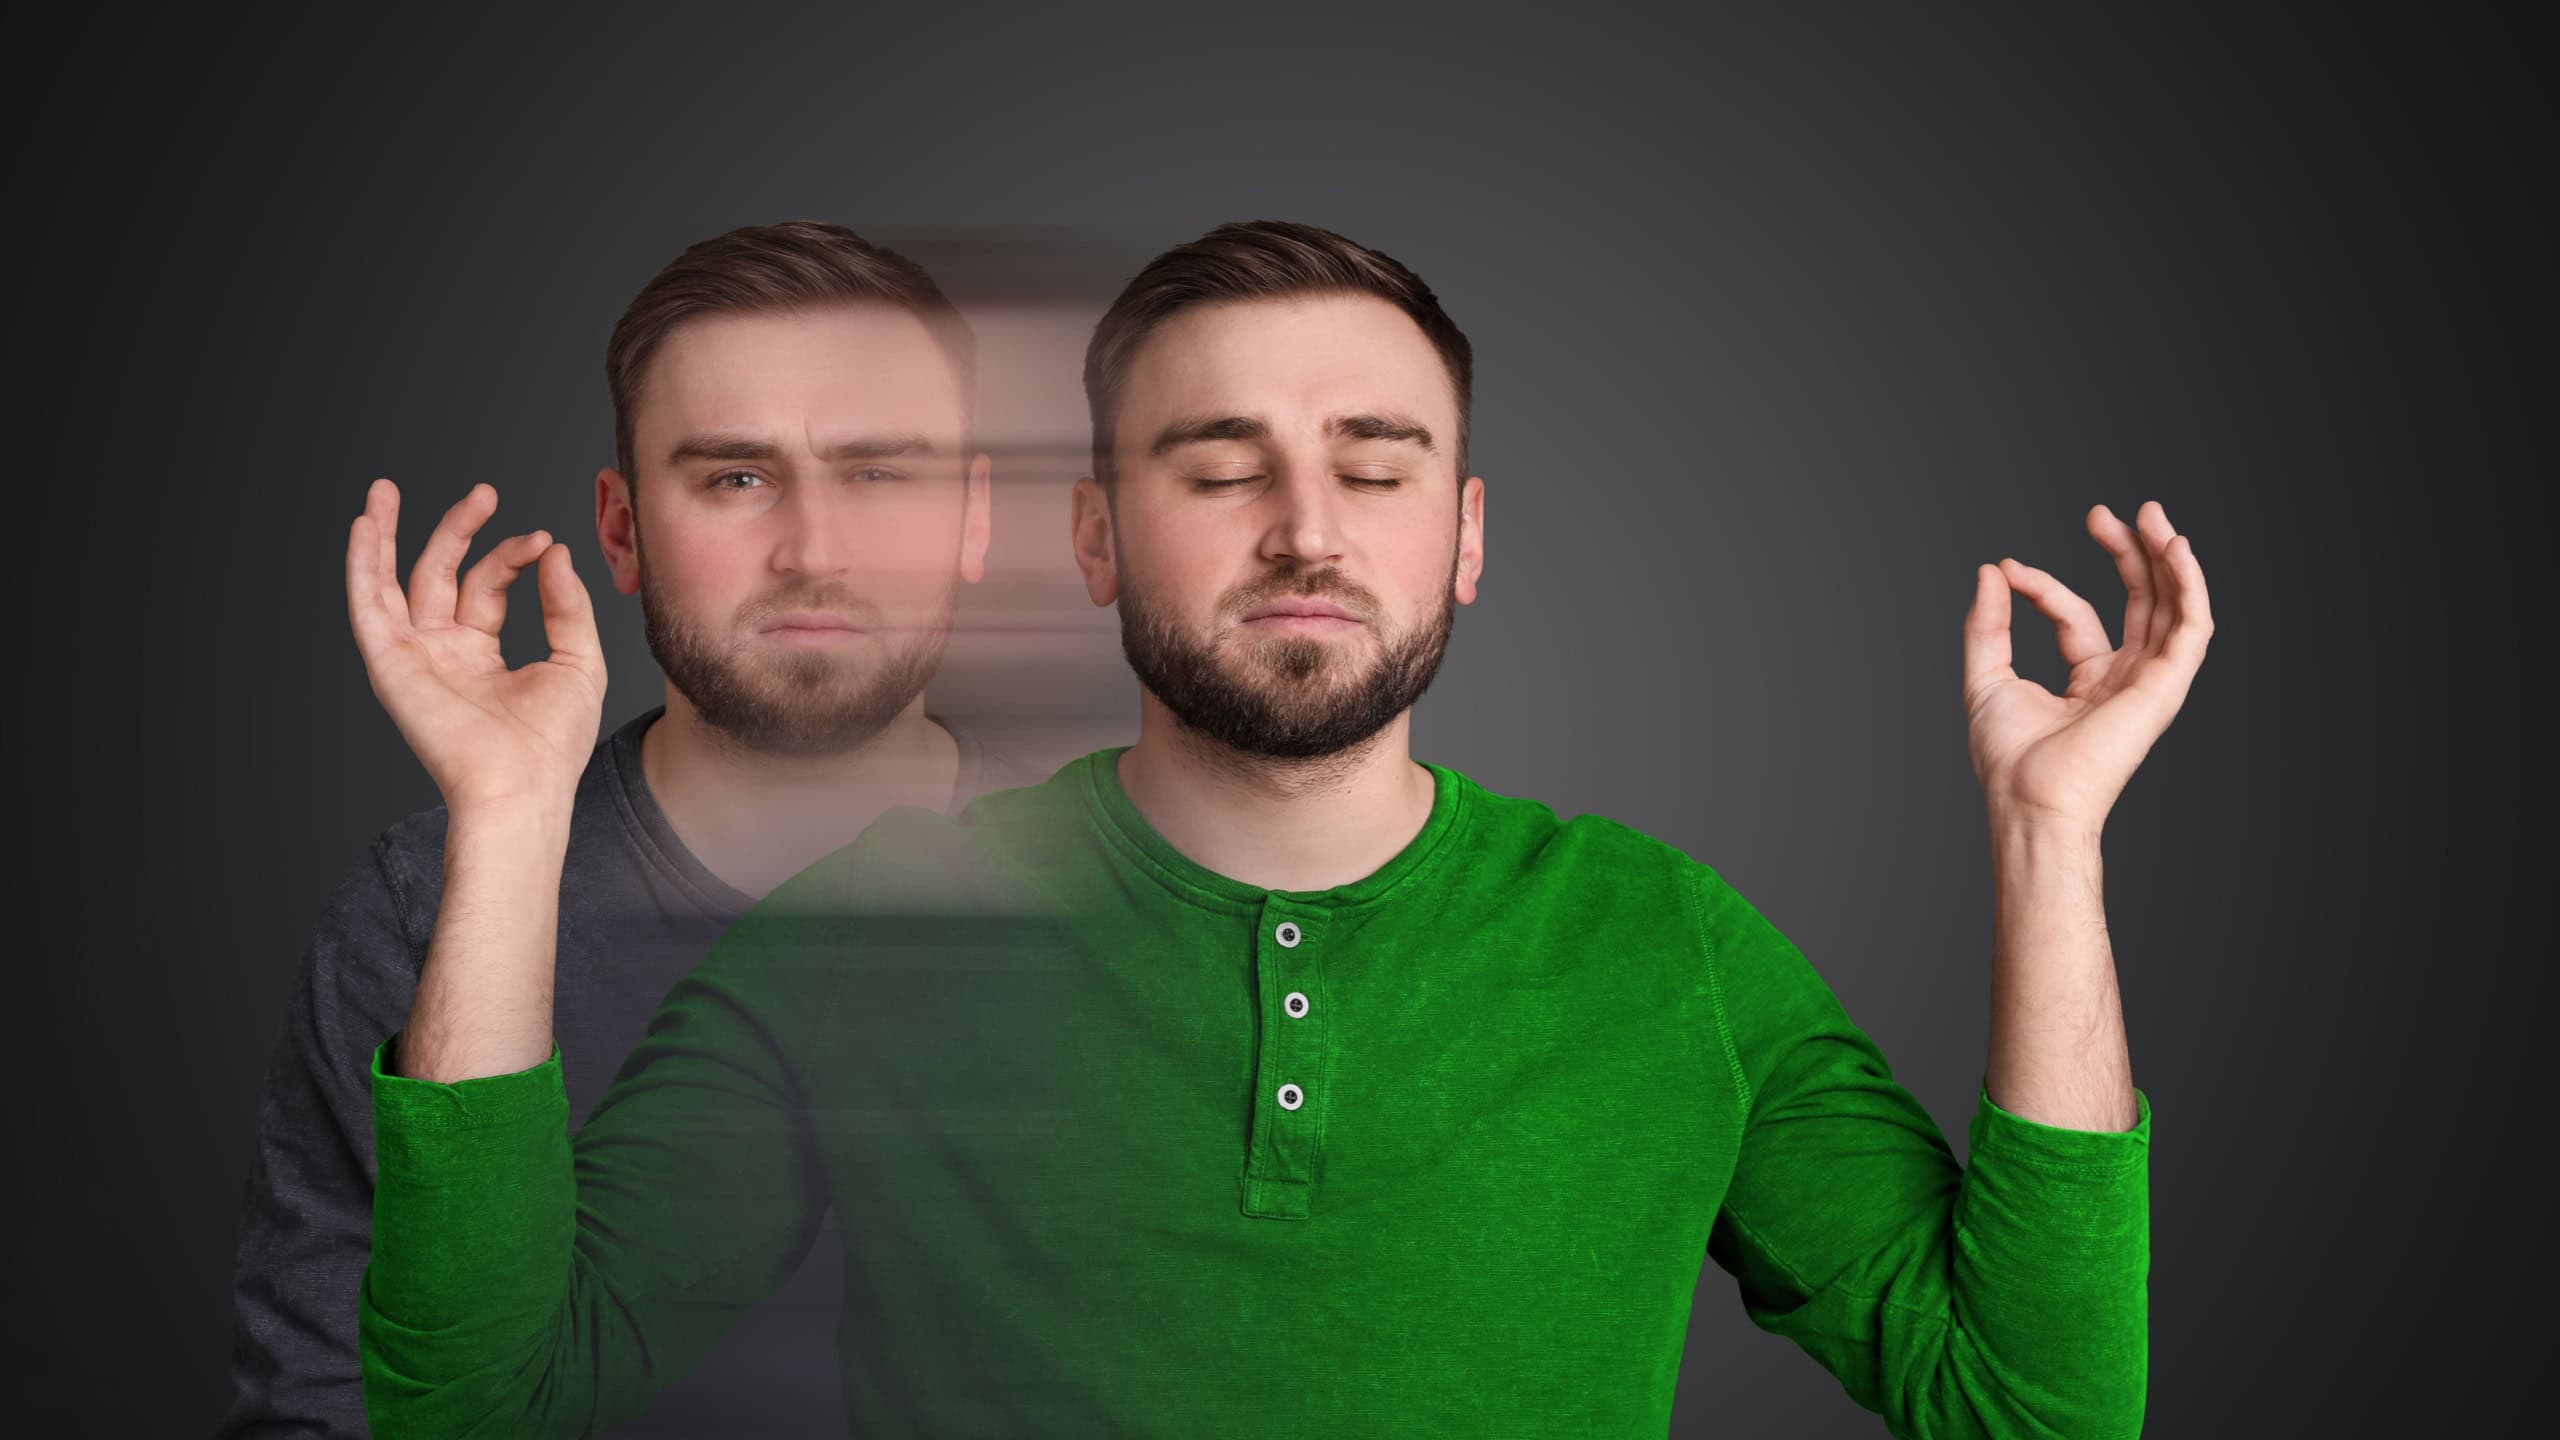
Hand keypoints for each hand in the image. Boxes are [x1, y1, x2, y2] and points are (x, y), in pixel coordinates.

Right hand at [345, 478, 606, 815]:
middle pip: (437, 575)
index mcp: (480, 652)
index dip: (512, 555)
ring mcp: (413, 657)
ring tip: (385, 489)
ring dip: (384, 536)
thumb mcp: (578, 661)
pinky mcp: (391, 666)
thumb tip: (556, 551)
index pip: (486, 584)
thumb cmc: (553, 742)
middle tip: (484, 492)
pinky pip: (368, 609)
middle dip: (455, 530)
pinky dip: (362, 567)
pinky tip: (365, 527)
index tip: (544, 541)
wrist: (524, 785)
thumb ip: (567, 605)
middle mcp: (441, 652)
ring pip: (390, 584)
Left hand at [1961, 500, 2212, 829]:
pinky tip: (2176, 548)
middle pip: (2140, 603)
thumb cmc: (2008, 759)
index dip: (2044, 585)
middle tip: (2103, 511)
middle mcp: (2125, 679)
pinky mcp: (2166, 686)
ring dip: (2167, 558)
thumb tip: (1991, 570)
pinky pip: (2192, 627)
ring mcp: (2149, 682)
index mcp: (2088, 682)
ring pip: (2173, 608)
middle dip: (2129, 554)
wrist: (2027, 797)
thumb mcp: (1986, 676)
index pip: (2075, 617)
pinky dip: (2191, 585)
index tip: (2008, 568)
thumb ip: (1988, 624)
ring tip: (2151, 514)